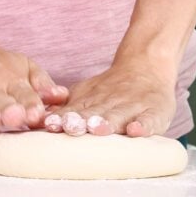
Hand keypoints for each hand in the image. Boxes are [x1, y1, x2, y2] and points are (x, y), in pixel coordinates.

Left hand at [44, 57, 176, 136]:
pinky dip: (144, 125)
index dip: (65, 117)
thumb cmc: (113, 90)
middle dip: (84, 121)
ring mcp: (134, 107)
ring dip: (108, 122)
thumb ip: (68, 107)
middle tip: (72, 128)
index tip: (52, 125)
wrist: (147, 65)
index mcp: (93, 101)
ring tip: (98, 129)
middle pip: (97, 113)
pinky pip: (151, 119)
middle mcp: (112, 103)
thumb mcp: (88, 92)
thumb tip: (40, 120)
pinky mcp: (155, 111)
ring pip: (120, 115)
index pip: (77, 110)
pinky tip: (136, 130)